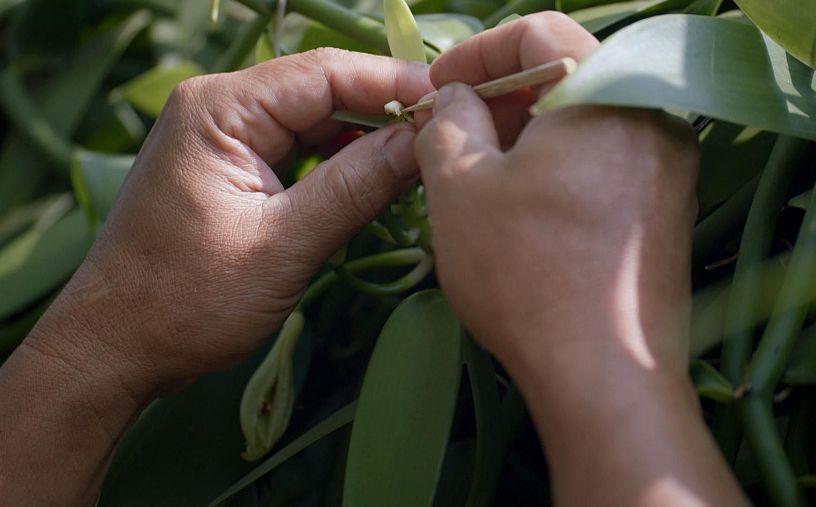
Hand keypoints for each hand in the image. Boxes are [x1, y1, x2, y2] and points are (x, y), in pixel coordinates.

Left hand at [26, 49, 431, 398]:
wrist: (115, 348)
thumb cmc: (186, 302)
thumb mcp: (283, 246)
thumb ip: (355, 187)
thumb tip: (422, 141)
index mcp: (221, 109)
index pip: (325, 73)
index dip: (394, 82)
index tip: (453, 100)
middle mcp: (220, 108)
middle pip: (322, 90)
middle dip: (385, 108)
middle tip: (448, 131)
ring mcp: (224, 137)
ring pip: (315, 120)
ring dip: (367, 136)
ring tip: (425, 152)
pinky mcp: (232, 168)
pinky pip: (299, 149)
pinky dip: (341, 161)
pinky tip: (380, 174)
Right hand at [415, 13, 745, 505]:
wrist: (604, 373)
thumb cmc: (524, 270)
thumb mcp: (460, 186)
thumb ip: (448, 120)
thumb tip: (455, 98)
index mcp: (606, 90)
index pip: (538, 32)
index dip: (476, 52)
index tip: (437, 87)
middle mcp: (653, 116)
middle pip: (568, 74)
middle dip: (500, 97)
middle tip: (451, 133)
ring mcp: (670, 165)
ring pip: (587, 122)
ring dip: (529, 134)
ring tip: (481, 175)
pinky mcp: (670, 209)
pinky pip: (608, 162)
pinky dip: (562, 167)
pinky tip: (526, 208)